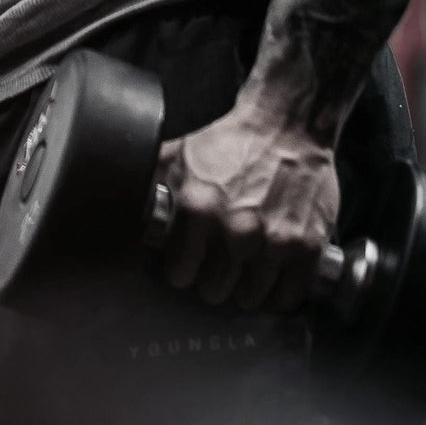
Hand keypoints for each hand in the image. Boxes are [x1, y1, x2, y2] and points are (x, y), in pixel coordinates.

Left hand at [154, 102, 338, 313]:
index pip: (179, 275)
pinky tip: (272, 281)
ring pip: (249, 299)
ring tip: (243, 272)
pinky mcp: (307, 247)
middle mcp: (236, 231)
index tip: (187, 266)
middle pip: (213, 292)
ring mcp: (274, 242)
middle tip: (217, 267)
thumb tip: (118, 207)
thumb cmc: (232, 141)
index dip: (181, 271)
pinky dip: (279, 295)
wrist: (287, 125)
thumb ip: (149, 187)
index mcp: (198, 209)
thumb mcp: (179, 157)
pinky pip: (287, 298)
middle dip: (212, 281)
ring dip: (244, 290)